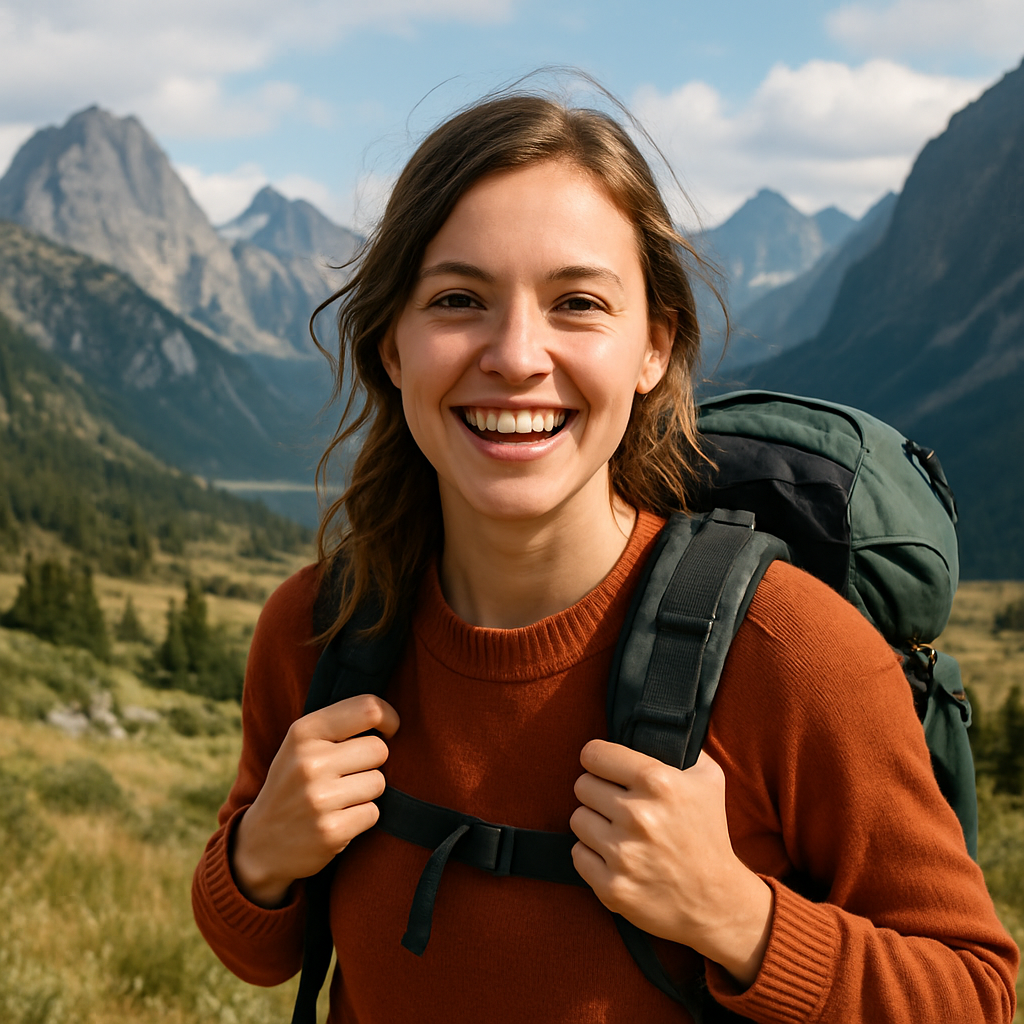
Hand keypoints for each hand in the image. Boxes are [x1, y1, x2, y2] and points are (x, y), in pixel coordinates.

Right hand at [232, 694, 398, 907]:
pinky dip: (361, 817)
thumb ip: (339, 724)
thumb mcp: (302, 744)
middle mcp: (309, 762)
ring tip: (339, 798)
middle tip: (348, 774)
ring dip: (366, 792)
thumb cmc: (293, 783)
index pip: (368, 709)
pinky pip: (373, 813)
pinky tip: (337, 819)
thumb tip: (390, 716)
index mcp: (303, 732)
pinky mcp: (330, 831)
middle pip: (379, 749)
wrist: (260, 843)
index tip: (388, 731)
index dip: (388, 718)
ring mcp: (319, 798)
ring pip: (379, 783)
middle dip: (372, 763)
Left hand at [570, 740, 772, 987]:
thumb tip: (655, 726)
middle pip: (582, 785)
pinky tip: (615, 857)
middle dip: (597, 793)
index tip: (604, 768)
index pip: (593, 754)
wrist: (716, 901)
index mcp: (657, 781)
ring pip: (577, 819)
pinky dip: (592, 855)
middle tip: (616, 804)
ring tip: (618, 831)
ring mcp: (622, 853)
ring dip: (594, 824)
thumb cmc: (708, 834)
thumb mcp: (709, 779)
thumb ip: (681, 748)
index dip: (598, 759)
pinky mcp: (612, 886)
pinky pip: (577, 854)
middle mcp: (637, 814)